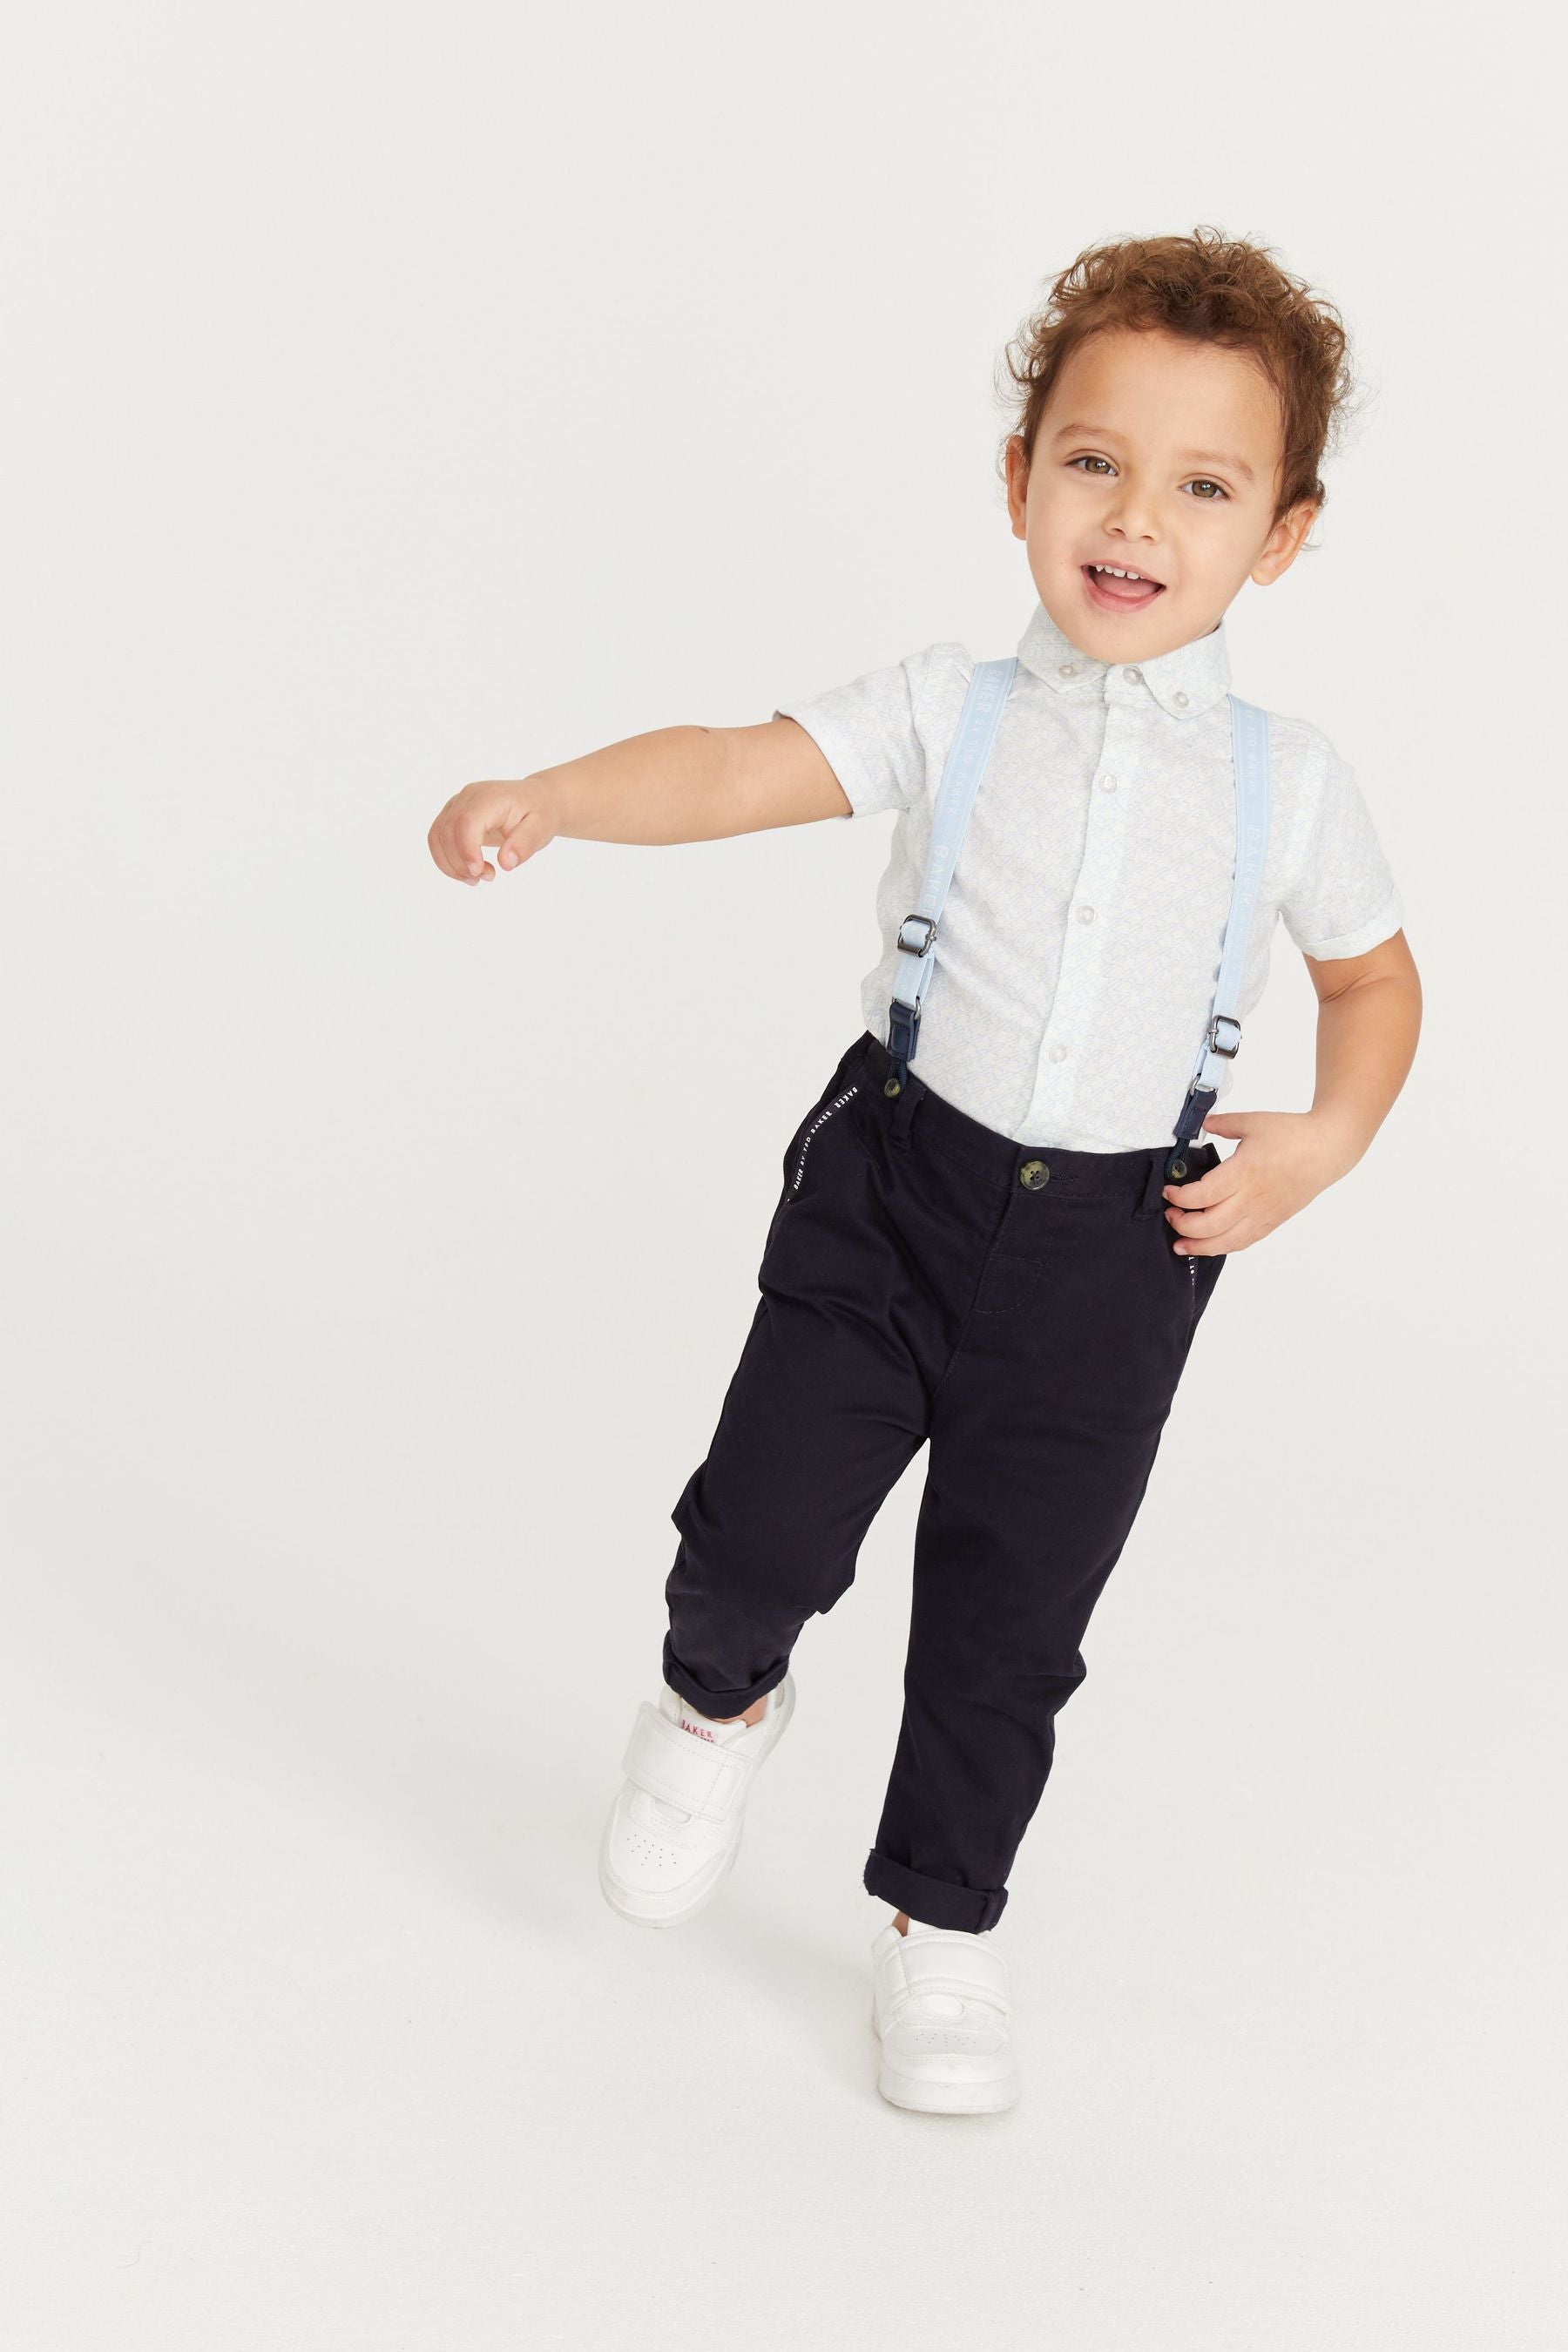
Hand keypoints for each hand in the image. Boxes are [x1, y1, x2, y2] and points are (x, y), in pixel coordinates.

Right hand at [427, 778, 559, 885]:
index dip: (467, 849)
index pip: (467, 822)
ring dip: (451, 865)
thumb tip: (506, 863)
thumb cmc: (539, 814)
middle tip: (488, 877)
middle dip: (461, 863)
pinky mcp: (451, 816)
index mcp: (491, 796)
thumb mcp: (542, 829)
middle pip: (447, 832)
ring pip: (437, 838)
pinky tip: (469, 872)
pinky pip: (438, 840)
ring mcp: (456, 805)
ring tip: (477, 878)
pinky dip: (448, 861)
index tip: (478, 872)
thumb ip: (525, 844)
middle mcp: (468, 797)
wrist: (536, 800)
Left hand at [1162, 1109, 1358, 1254]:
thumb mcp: (1253, 1121)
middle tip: (1171, 1215)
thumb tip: (1204, 1124)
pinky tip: (1210, 1245)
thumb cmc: (1293, 1134)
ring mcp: (1263, 1214)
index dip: (1179, 1198)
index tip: (1169, 1191)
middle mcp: (1251, 1198)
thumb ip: (1224, 1123)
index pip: (1202, 1196)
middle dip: (1182, 1225)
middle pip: (1208, 1225)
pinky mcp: (1272, 1221)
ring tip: (1181, 1244)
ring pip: (1225, 1242)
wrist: (1327, 1149)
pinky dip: (1223, 1247)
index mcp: (1243, 1172)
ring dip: (1199, 1246)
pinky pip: (1244, 1242)